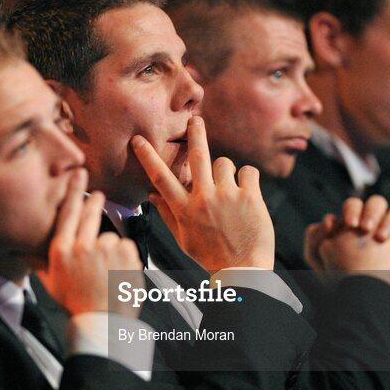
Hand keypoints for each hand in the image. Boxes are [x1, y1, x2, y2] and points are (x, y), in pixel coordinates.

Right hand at [36, 168, 143, 317]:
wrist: (102, 323)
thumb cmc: (75, 304)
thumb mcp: (50, 283)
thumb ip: (36, 262)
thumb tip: (17, 250)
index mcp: (62, 251)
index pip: (67, 213)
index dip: (74, 191)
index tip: (78, 174)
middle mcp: (82, 247)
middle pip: (90, 214)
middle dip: (94, 202)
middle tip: (97, 196)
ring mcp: (106, 250)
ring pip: (110, 237)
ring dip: (110, 247)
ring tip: (107, 270)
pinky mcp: (127, 255)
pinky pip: (126, 246)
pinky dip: (125, 257)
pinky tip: (119, 272)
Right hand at [131, 116, 274, 272]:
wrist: (243, 270)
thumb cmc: (211, 256)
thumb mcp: (184, 239)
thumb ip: (167, 214)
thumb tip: (151, 194)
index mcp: (184, 209)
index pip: (161, 178)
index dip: (148, 157)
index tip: (139, 140)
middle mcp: (204, 199)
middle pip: (198, 156)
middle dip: (195, 133)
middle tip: (195, 119)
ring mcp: (228, 196)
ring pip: (224, 163)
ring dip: (225, 172)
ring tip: (229, 191)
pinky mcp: (250, 196)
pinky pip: (248, 171)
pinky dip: (248, 179)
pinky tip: (248, 195)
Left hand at [304, 197, 389, 293]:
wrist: (357, 298)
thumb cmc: (336, 277)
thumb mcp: (316, 258)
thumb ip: (315, 237)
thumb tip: (329, 220)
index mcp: (353, 223)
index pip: (355, 205)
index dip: (353, 209)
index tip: (351, 224)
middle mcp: (373, 226)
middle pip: (378, 203)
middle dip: (373, 211)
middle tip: (366, 228)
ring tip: (381, 238)